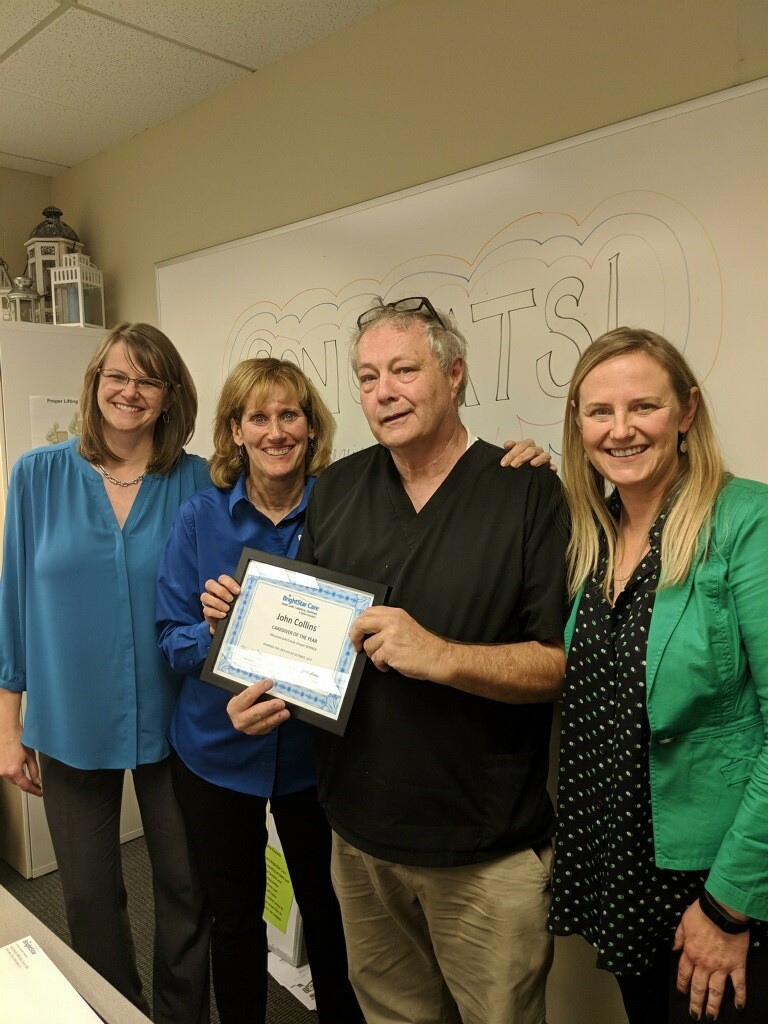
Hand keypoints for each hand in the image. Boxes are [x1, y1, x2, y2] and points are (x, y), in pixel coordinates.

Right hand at [0, 735, 41, 795]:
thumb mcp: (31, 756)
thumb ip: (34, 771)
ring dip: (20, 778)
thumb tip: (37, 781)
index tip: (40, 793)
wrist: (7, 731)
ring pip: (12, 779)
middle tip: (37, 784)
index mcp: (14, 770)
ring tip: (28, 776)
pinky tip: (18, 768)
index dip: (34, 791)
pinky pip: (6, 774)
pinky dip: (13, 773)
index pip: (25, 786)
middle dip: (27, 784)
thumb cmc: (19, 740)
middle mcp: (4, 772)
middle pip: (18, 783)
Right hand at [201, 574, 240, 633]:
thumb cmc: (235, 607)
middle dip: (221, 591)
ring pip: (204, 596)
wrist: (230, 622)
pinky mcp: (206, 611)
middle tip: (231, 599)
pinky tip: (223, 615)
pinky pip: (206, 610)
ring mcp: (208, 601)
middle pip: (210, 584)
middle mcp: (213, 591)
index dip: (229, 583)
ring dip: (217, 602)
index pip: (222, 578)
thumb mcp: (239, 600)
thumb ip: (241, 596)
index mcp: (222, 585)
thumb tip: (249, 593)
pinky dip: (215, 612)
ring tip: (227, 609)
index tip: (238, 591)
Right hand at [227, 679, 289, 735]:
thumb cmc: (244, 701)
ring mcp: (248, 729)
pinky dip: (277, 722)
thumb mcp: (243, 694)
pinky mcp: (258, 733)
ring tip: (286, 712)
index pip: (248, 696)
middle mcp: (239, 720)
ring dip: (276, 717)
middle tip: (280, 703)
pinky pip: (268, 728)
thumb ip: (254, 690)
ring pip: (264, 723)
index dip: (259, 689)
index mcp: (234, 706)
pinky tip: (283, 717)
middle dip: (269, 708)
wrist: (240, 716)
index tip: (270, 682)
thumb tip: (269, 682)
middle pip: (256, 713)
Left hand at [350, 606, 444, 678]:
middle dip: (355, 636)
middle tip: (357, 645)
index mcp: (395, 614)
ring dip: (374, 656)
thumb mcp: (405, 626)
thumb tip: (368, 630)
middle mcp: (392, 621)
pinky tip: (390, 665)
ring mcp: (390, 635)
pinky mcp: (389, 650)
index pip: (368, 612)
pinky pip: (375, 659)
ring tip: (387, 659)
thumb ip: (388, 624)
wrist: (437, 657)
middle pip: (361, 624)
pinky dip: (381, 665)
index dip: (359, 623)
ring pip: (368, 646)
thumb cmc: (423, 646)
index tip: (358, 632)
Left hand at [500, 438, 556, 470]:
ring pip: (544, 455)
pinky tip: (551, 469)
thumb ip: (509, 448)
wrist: (524, 470)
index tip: (503, 463)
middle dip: (521, 457)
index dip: (511, 453)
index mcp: (527, 445)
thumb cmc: (517, 460)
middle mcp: (536, 450)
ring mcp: (544, 457)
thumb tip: (508, 444)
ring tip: (532, 464)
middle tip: (513, 465)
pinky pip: (552, 465)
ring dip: (538, 459)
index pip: (520, 446)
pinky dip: (552, 467)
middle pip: (531, 450)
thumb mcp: (511, 454)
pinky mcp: (549, 466)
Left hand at [674, 899, 748, 1019]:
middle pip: (698, 987)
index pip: (683, 974)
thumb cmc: (702, 913)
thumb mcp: (684, 921)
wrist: (722, 910)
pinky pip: (739, 984)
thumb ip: (679, 937)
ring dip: (713, 1006)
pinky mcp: (737, 965)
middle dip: (695, 1002)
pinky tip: (739, 1007)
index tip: (681, 994)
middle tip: (694, 1015)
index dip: (682, 985)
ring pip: (715, 991)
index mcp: (690, 952)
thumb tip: (674, 948)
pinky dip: (740, 996)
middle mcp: (704, 963)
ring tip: (711, 1017)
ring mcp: (721, 966)